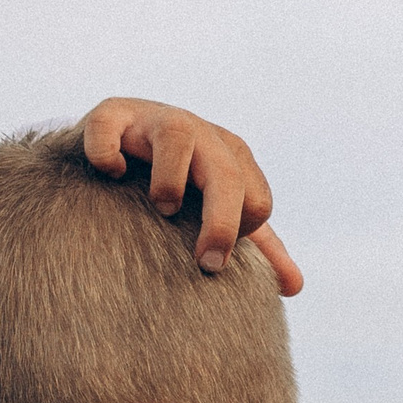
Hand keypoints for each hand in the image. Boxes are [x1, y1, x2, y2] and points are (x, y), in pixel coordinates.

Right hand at [79, 97, 303, 293]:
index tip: (213, 257)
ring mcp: (155, 120)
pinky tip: (111, 176)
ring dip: (170, 179)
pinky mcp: (112, 115)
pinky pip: (108, 126)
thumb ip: (258, 249)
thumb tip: (295, 287)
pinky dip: (107, 152)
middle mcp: (200, 135)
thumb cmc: (183, 184)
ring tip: (161, 208)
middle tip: (208, 263)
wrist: (124, 141)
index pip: (258, 200)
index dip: (241, 234)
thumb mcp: (222, 212)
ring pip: (175, 135)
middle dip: (221, 222)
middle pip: (225, 173)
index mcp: (232, 158)